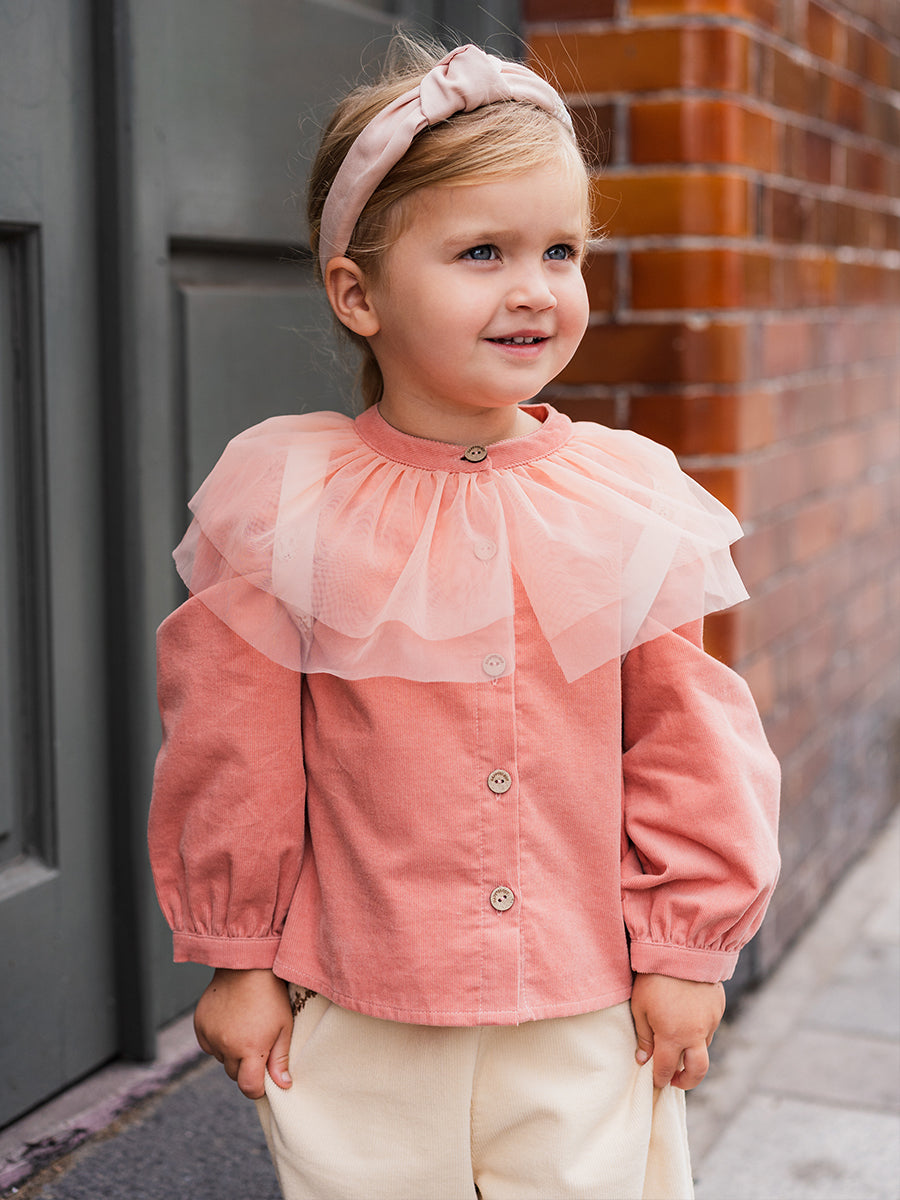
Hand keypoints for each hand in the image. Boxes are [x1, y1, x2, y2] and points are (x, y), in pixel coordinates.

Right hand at [194, 968, 293, 1098]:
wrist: (246, 966)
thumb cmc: (271, 996)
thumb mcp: (284, 1026)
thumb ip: (280, 1059)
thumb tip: (283, 1086)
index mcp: (250, 1049)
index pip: (249, 1088)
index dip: (257, 1089)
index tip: (263, 1081)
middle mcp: (227, 1046)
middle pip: (235, 1074)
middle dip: (246, 1067)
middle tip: (257, 1046)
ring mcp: (211, 1036)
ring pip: (221, 1059)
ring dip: (231, 1053)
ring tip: (244, 1029)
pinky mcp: (200, 1025)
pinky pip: (208, 1045)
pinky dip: (218, 1041)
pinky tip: (229, 1024)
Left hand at [630, 973, 724, 1089]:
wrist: (682, 949)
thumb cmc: (653, 978)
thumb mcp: (640, 1007)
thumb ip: (644, 1036)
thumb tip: (643, 1060)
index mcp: (672, 1036)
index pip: (666, 1069)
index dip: (659, 1079)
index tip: (656, 1082)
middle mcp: (695, 1034)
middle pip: (697, 1071)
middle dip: (687, 1081)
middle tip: (675, 1081)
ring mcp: (710, 1021)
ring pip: (704, 1048)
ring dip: (692, 1053)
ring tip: (679, 1046)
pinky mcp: (718, 1008)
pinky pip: (709, 1028)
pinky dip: (699, 1031)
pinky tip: (688, 1020)